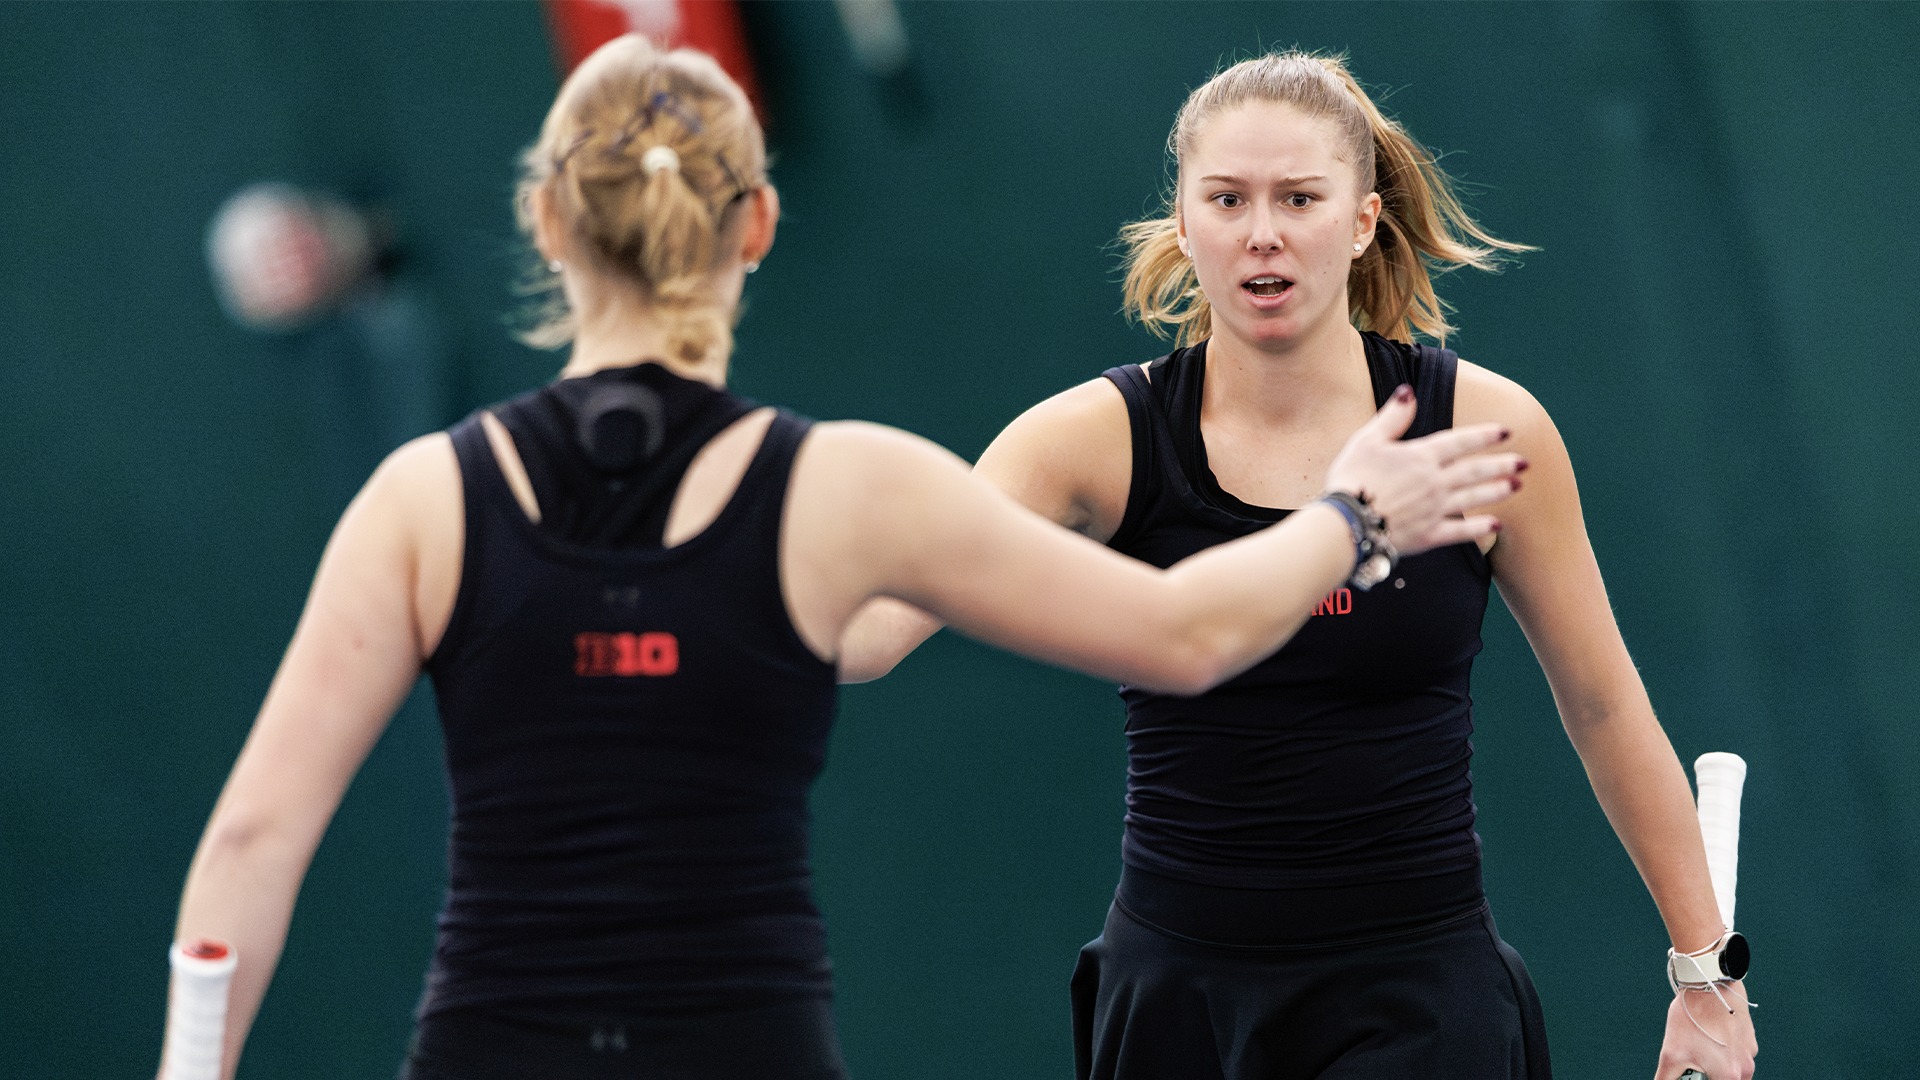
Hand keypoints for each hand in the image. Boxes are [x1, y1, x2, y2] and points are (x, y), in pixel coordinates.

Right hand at [1322, 384, 1523, 556]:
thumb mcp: (1366, 440)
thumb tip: (1408, 392)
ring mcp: (1434, 510)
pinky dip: (1480, 528)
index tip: (1506, 432)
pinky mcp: (1428, 536)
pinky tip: (1496, 524)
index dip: (1484, 435)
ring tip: (1517, 485)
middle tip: (1525, 462)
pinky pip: (1461, 531)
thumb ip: (1392, 417)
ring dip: (1497, 491)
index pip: (1460, 442)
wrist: (1345, 524)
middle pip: (1474, 471)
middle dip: (1501, 465)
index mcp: (1420, 457)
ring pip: (1474, 498)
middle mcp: (1434, 482)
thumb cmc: (1350, 479)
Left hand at [1656, 982, 1756, 1079]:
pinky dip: (1724, 1050)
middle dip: (1709, 1075)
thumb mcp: (1671, 1054)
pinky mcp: (1750, 1039)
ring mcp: (1750, 1052)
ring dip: (1717, 1064)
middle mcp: (1746, 1068)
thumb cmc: (1692, 1017)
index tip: (1693, 1075)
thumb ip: (1666, 1078)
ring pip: (1732, 1069)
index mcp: (1729, 1076)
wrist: (1710, 984)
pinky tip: (1708, 1035)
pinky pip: (1736, 1053)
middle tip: (1694, 1063)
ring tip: (1698, 1046)